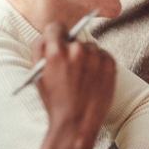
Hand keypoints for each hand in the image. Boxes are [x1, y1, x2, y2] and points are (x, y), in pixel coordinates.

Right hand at [31, 22, 116, 148]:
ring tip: (83, 78)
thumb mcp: (38, 75)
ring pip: (90, 48)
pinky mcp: (110, 62)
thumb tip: (46, 35)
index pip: (56, 27)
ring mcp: (95, 56)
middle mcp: (77, 49)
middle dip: (71, 50)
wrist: (77, 122)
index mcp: (55, 51)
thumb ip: (39, 50)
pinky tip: (93, 79)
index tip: (58, 41)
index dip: (55, 34)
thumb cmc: (55, 101)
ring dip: (87, 57)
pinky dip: (99, 64)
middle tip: (71, 69)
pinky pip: (103, 55)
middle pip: (74, 39)